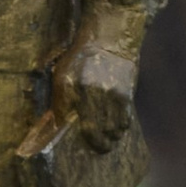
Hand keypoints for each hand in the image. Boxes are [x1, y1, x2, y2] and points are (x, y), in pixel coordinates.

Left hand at [53, 23, 137, 153]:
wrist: (109, 38)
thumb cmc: (80, 58)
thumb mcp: (62, 75)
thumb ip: (60, 101)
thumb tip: (59, 125)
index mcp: (75, 89)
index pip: (78, 124)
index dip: (84, 140)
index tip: (85, 147)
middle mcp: (94, 94)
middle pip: (99, 132)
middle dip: (100, 144)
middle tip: (100, 148)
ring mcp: (112, 95)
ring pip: (114, 129)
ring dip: (112, 137)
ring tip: (109, 138)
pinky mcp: (126, 94)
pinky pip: (125, 120)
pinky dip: (121, 127)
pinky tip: (117, 127)